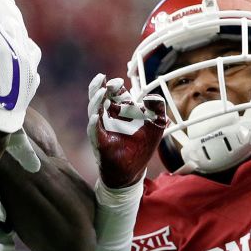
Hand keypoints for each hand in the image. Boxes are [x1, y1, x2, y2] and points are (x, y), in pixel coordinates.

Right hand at [0, 11, 38, 133]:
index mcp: (4, 47)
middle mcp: (21, 53)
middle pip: (12, 28)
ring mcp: (30, 67)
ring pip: (28, 43)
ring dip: (16, 39)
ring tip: (5, 43)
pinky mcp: (33, 81)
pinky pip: (32, 62)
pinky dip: (24, 58)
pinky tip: (15, 63)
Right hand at [86, 74, 165, 188]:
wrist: (133, 171)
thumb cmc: (143, 147)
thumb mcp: (156, 124)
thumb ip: (158, 108)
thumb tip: (150, 97)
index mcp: (122, 109)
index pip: (114, 92)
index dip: (114, 85)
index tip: (119, 81)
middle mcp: (109, 116)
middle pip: (99, 97)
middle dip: (99, 87)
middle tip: (102, 78)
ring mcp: (101, 128)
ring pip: (93, 110)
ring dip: (96, 100)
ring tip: (101, 92)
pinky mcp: (99, 142)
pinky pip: (93, 131)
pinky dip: (93, 123)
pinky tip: (96, 117)